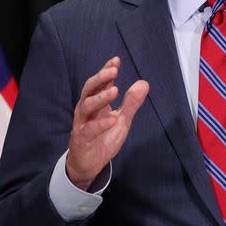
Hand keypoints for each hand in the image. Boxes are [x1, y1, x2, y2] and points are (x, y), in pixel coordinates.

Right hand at [66, 57, 149, 189]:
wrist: (89, 164)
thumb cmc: (103, 138)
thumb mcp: (121, 120)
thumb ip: (131, 103)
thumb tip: (144, 83)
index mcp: (96, 103)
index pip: (100, 83)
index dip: (106, 71)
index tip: (116, 61)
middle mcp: (86, 110)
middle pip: (90, 89)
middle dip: (101, 78)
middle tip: (113, 71)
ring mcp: (82, 123)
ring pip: (86, 106)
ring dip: (101, 97)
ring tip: (115, 90)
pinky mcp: (82, 139)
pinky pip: (89, 129)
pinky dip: (100, 124)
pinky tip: (112, 119)